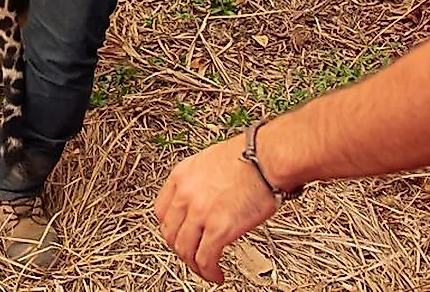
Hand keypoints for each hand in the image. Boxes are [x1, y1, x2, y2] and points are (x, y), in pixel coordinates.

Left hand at [154, 133, 279, 283]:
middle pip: (169, 233)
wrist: (268, 157)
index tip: (179, 235)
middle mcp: (186, 194)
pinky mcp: (219, 228)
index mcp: (182, 175)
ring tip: (206, 270)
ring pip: (184, 250)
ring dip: (193, 264)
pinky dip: (208, 272)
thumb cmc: (251, 155)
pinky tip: (217, 275)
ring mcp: (200, 212)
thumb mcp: (211, 161)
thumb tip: (206, 199)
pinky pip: (205, 259)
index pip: (161, 211)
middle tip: (192, 254)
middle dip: (180, 248)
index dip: (170, 228)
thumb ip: (201, 182)